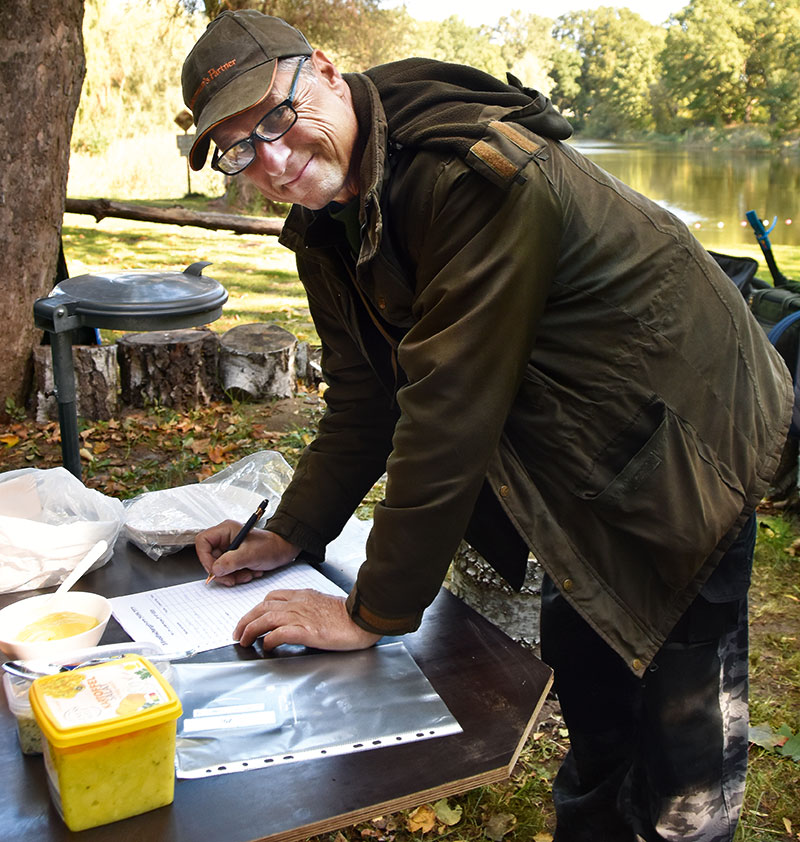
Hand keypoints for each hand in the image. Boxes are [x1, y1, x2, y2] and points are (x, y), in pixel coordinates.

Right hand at [195, 522, 299, 586]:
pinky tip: (250, 572)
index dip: (205, 558)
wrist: (285, 551)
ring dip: (232, 575)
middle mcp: (226, 538)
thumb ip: (231, 562)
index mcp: (226, 530)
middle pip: (210, 558)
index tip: (215, 570)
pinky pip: (228, 571)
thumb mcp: (251, 554)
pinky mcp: (235, 558)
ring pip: (219, 567)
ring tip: (247, 574)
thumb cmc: (272, 546)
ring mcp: (230, 548)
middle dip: (222, 571)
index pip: (203, 542)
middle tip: (232, 579)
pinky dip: (238, 575)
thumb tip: (215, 569)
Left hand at [234, 588, 381, 650]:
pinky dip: (269, 639)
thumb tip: (298, 621)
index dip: (257, 608)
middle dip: (246, 619)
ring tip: (244, 640)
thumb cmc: (348, 615)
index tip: (251, 618)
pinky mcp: (306, 631)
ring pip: (266, 618)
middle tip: (238, 632)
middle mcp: (298, 603)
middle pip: (262, 607)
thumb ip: (308, 609)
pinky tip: (266, 646)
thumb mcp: (324, 605)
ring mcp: (301, 616)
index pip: (272, 597)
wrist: (363, 619)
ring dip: (250, 629)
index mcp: (303, 595)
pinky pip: (279, 633)